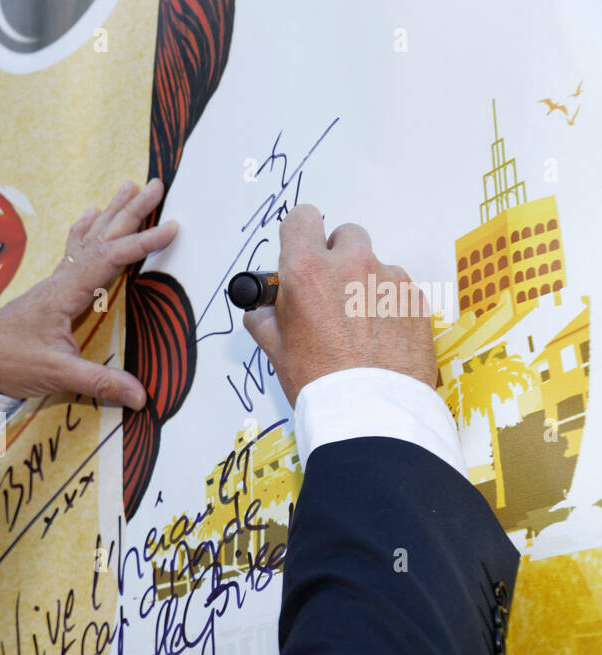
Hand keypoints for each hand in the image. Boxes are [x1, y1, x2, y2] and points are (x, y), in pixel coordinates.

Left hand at [0, 179, 179, 409]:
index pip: (110, 259)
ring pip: (87, 239)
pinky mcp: (49, 292)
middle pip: (101, 237)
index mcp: (65, 294)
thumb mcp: (56, 374)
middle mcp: (60, 281)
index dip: (142, 243)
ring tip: (129, 187)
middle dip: (131, 211)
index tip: (173, 228)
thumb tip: (141, 396)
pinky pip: (73, 251)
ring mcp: (54, 284)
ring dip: (111, 214)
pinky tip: (89, 215)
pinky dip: (85, 231)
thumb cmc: (7, 363)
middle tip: (157, 185)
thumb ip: (99, 383)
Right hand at [243, 204, 439, 407]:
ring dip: (364, 285)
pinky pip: (397, 291)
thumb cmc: (318, 381)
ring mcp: (389, 278)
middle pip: (345, 234)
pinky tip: (378, 339)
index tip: (300, 252)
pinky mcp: (416, 298)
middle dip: (336, 256)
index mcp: (307, 270)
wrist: (370, 411)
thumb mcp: (275, 349)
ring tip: (357, 328)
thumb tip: (263, 310)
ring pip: (374, 266)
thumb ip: (266, 318)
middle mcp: (350, 263)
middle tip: (329, 294)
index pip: (302, 218)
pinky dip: (387, 307)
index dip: (299, 234)